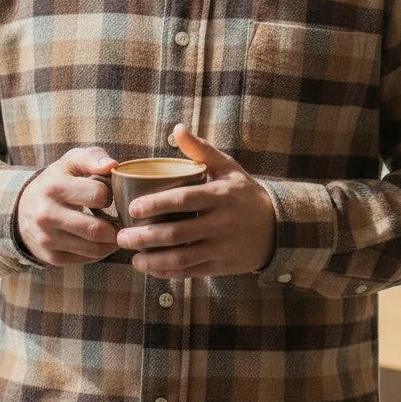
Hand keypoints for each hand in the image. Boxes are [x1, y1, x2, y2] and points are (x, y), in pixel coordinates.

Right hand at [16, 146, 118, 265]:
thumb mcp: (71, 161)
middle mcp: (47, 215)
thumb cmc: (58, 180)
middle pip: (97, 229)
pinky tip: (100, 241)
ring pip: (94, 249)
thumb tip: (112, 165)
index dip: (110, 195)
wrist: (24, 207)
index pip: (98, 196)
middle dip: (117, 226)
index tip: (109, 195)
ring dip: (111, 242)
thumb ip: (93, 158)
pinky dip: (99, 252)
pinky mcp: (50, 257)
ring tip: (115, 231)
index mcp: (54, 187)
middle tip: (122, 221)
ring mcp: (47, 239)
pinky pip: (86, 260)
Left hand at [115, 123, 275, 277]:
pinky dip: (167, 273)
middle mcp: (222, 223)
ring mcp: (222, 248)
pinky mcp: (222, 267)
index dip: (156, 204)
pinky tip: (150, 267)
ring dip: (153, 260)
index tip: (132, 208)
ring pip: (182, 258)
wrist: (278, 227)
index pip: (184, 200)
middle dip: (146, 237)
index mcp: (221, 196)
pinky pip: (191, 272)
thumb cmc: (244, 193)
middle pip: (178, 233)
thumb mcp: (228, 168)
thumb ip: (202, 150)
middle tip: (122, 236)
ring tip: (132, 257)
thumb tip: (177, 129)